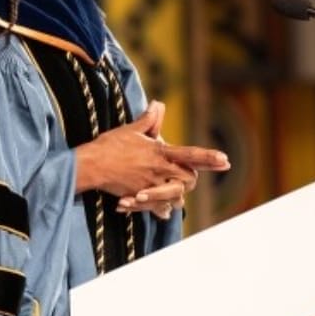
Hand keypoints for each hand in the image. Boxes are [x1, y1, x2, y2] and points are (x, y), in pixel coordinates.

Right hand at [75, 101, 229, 218]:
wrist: (89, 166)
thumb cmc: (109, 146)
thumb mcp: (131, 130)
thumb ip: (149, 120)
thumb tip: (158, 104)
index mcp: (160, 153)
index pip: (190, 155)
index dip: (209, 157)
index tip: (225, 160)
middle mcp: (158, 171)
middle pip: (189, 180)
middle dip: (191, 179)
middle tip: (191, 176)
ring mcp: (150, 186)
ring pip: (176, 197)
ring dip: (176, 196)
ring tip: (175, 195)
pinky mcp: (139, 198)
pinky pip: (158, 209)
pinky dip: (161, 210)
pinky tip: (162, 211)